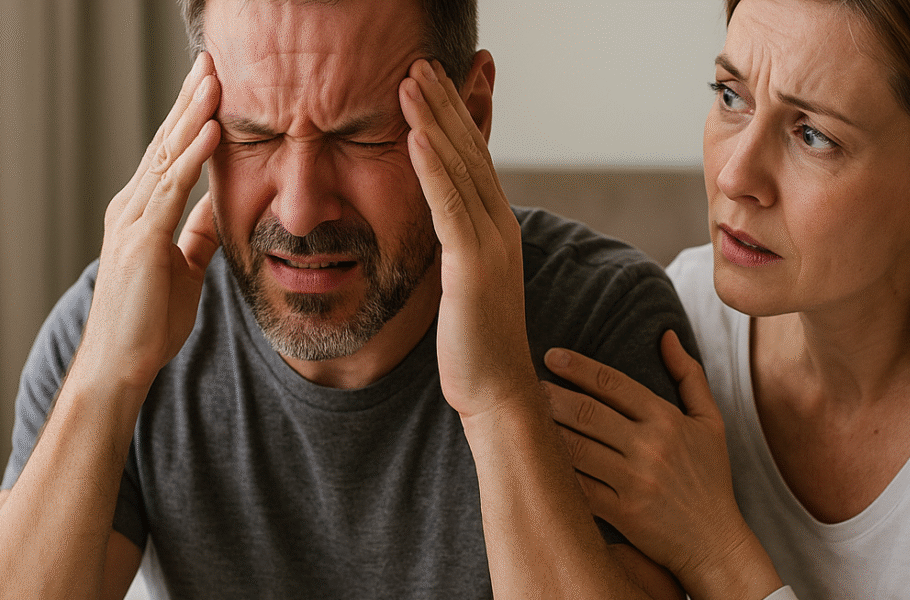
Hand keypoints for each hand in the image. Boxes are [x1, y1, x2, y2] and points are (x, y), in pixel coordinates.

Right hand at [76, 51, 221, 394]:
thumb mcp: (184, 267)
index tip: (211, 84)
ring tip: (215, 79)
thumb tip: (218, 205)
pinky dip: (192, 156)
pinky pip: (172, 189)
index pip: (168, 153)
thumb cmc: (148, 321)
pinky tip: (212, 129)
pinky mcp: (142, 240)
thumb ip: (197, 234)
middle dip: (189, 99)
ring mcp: (133, 221)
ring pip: (166, 155)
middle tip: (210, 60)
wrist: (122, 363)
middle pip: (164, 142)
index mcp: (140, 212)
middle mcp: (131, 207)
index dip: (189, 116)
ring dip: (193, 114)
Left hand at [399, 57, 539, 418]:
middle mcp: (499, 227)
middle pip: (469, 151)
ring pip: (460, 169)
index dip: (451, 117)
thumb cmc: (473, 346)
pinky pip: (449, 208)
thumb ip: (454, 249)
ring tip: (410, 80)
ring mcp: (490, 244)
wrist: (496, 393)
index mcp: (494, 229)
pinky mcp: (472, 267)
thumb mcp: (462, 284)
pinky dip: (432, 169)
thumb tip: (440, 230)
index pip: (472, 160)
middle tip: (418, 61)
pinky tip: (413, 136)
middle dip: (443, 104)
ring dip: (433, 121)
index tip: (429, 81)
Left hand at [544, 331, 747, 582]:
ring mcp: (635, 481)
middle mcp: (650, 447)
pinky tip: (533, 459)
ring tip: (521, 416)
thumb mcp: (710, 422)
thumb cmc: (710, 479)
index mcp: (667, 420)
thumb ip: (689, 375)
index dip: (579, 367)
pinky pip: (579, 487)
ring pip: (577, 448)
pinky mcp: (622, 513)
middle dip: (551, 396)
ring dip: (546, 430)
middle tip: (524, 384)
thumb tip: (666, 334)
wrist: (715, 543)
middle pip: (588, 413)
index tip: (552, 356)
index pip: (615, 384)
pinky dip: (555, 472)